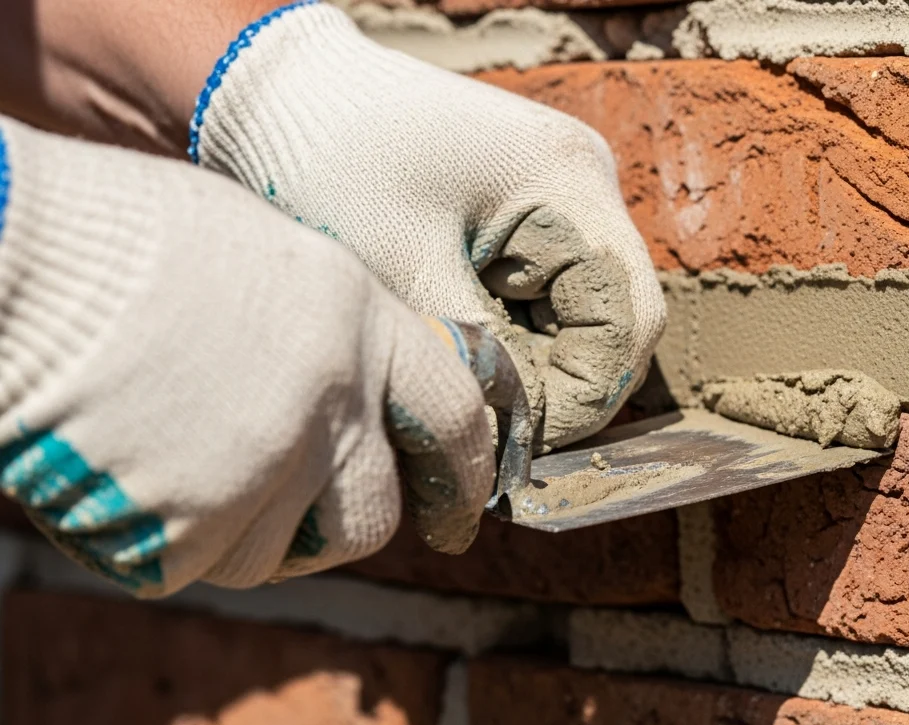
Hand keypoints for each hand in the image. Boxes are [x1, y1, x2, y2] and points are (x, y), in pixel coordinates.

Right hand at [0, 117, 494, 596]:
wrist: (14, 257)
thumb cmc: (117, 239)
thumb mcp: (261, 255)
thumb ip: (328, 330)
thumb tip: (361, 392)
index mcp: (355, 316)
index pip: (453, 414)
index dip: (465, 470)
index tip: (460, 506)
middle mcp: (331, 397)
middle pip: (372, 513)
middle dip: (340, 524)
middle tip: (294, 513)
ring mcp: (264, 465)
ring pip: (281, 553)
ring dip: (240, 533)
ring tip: (174, 466)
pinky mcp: (189, 526)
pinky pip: (194, 565)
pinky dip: (161, 540)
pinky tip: (121, 473)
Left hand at [189, 2, 666, 448]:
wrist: (279, 92)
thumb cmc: (335, 165)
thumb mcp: (408, 277)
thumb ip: (478, 362)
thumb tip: (516, 444)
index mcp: (569, 183)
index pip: (626, 319)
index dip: (586, 395)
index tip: (521, 441)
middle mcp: (583, 182)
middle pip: (613, 320)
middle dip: (558, 382)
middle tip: (485, 422)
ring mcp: (559, 193)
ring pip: (579, 314)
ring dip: (533, 360)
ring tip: (460, 378)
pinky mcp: (528, 206)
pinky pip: (544, 292)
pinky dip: (512, 331)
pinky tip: (457, 341)